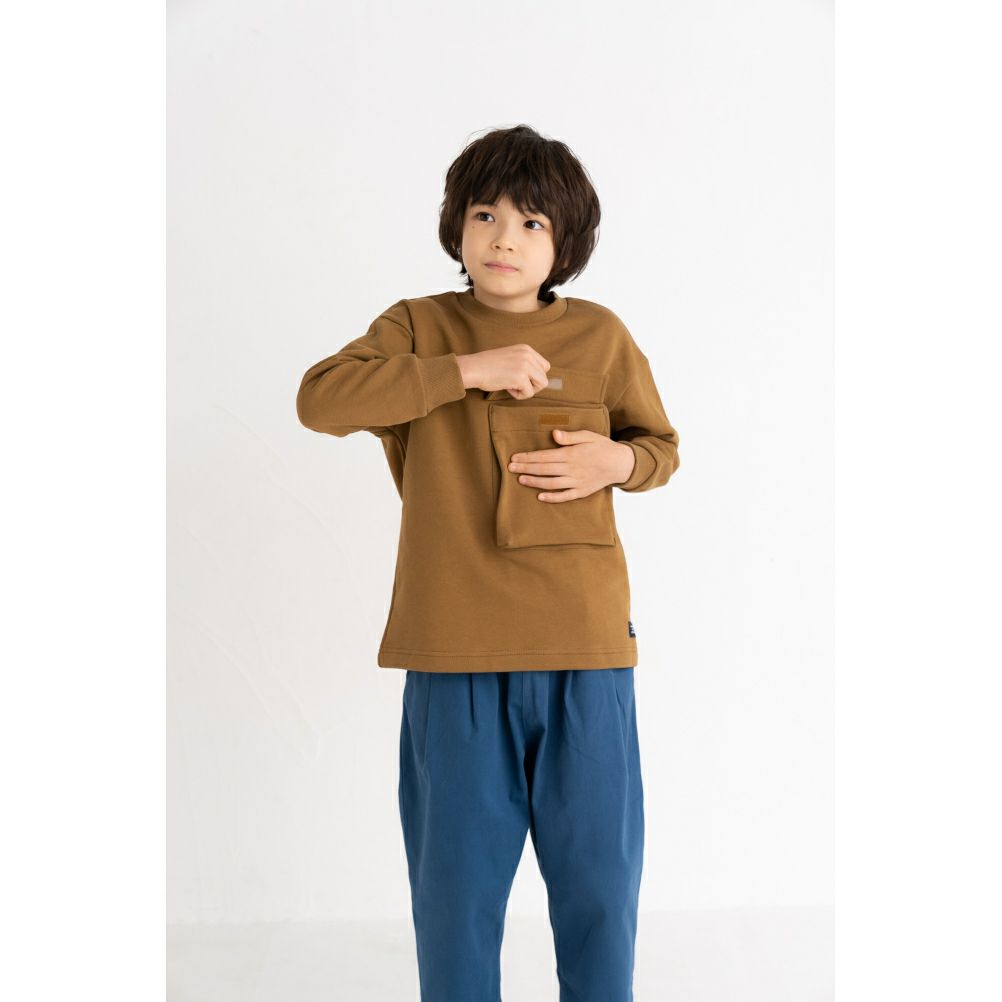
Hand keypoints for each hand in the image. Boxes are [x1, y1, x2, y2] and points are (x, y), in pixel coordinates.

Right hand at [456, 346, 550, 397]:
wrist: (473, 368)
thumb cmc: (487, 366)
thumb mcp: (510, 358)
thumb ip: (524, 364)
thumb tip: (539, 380)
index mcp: (526, 349)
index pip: (544, 366)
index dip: (534, 376)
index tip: (520, 378)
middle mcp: (528, 355)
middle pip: (544, 376)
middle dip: (532, 385)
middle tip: (516, 384)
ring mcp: (525, 365)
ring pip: (542, 384)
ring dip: (528, 390)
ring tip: (513, 386)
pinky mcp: (521, 377)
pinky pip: (529, 393)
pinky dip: (519, 395)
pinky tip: (507, 388)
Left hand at [506, 429, 635, 500]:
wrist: (620, 464)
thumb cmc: (602, 447)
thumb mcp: (588, 436)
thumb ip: (570, 436)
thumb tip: (554, 434)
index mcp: (571, 454)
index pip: (545, 456)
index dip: (528, 457)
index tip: (515, 458)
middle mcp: (572, 469)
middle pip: (544, 469)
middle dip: (526, 468)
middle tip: (510, 468)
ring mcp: (577, 482)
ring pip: (551, 483)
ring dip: (534, 482)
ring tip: (520, 480)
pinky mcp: (582, 491)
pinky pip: (565, 496)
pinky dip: (552, 498)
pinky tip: (540, 497)